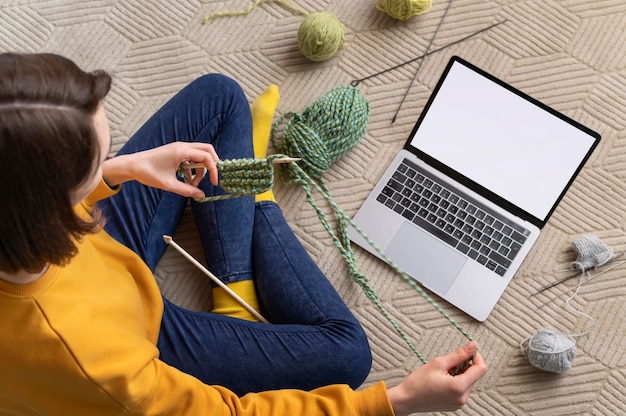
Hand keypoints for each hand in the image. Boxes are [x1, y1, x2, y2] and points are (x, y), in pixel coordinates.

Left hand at [103, 142, 218, 198]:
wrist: (132, 165)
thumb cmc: (148, 173)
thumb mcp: (168, 185)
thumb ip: (187, 190)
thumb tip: (201, 196)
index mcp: (181, 151)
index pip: (207, 157)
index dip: (213, 170)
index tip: (214, 183)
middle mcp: (182, 146)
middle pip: (207, 150)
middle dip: (212, 164)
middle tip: (211, 178)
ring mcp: (179, 148)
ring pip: (200, 154)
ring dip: (201, 168)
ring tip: (193, 183)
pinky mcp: (176, 151)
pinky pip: (192, 157)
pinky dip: (194, 168)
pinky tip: (187, 179)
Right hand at [387, 341, 486, 414]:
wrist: (407, 399)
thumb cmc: (418, 382)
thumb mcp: (438, 363)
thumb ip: (458, 354)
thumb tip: (472, 345)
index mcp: (459, 387)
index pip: (481, 369)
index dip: (476, 356)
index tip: (468, 350)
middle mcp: (463, 398)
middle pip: (475, 375)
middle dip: (465, 365)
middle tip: (448, 362)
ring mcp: (460, 403)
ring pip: (469, 382)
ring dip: (460, 373)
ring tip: (443, 373)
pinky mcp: (455, 405)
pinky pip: (463, 389)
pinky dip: (456, 381)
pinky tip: (443, 380)